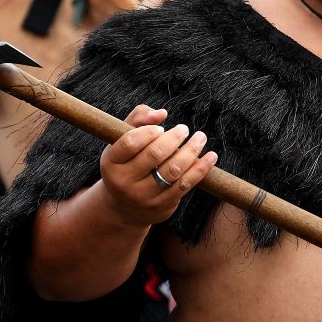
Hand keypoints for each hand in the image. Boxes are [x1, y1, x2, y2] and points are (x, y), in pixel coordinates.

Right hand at [99, 104, 216, 226]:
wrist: (123, 208)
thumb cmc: (126, 164)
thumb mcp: (122, 142)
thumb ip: (138, 119)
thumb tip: (161, 113)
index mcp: (111, 162)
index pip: (129, 142)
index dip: (148, 131)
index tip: (161, 128)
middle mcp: (124, 181)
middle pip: (155, 154)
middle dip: (174, 138)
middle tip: (184, 129)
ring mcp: (143, 196)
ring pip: (172, 170)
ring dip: (191, 150)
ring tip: (200, 138)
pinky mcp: (161, 205)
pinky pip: (185, 185)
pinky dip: (200, 169)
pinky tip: (211, 156)